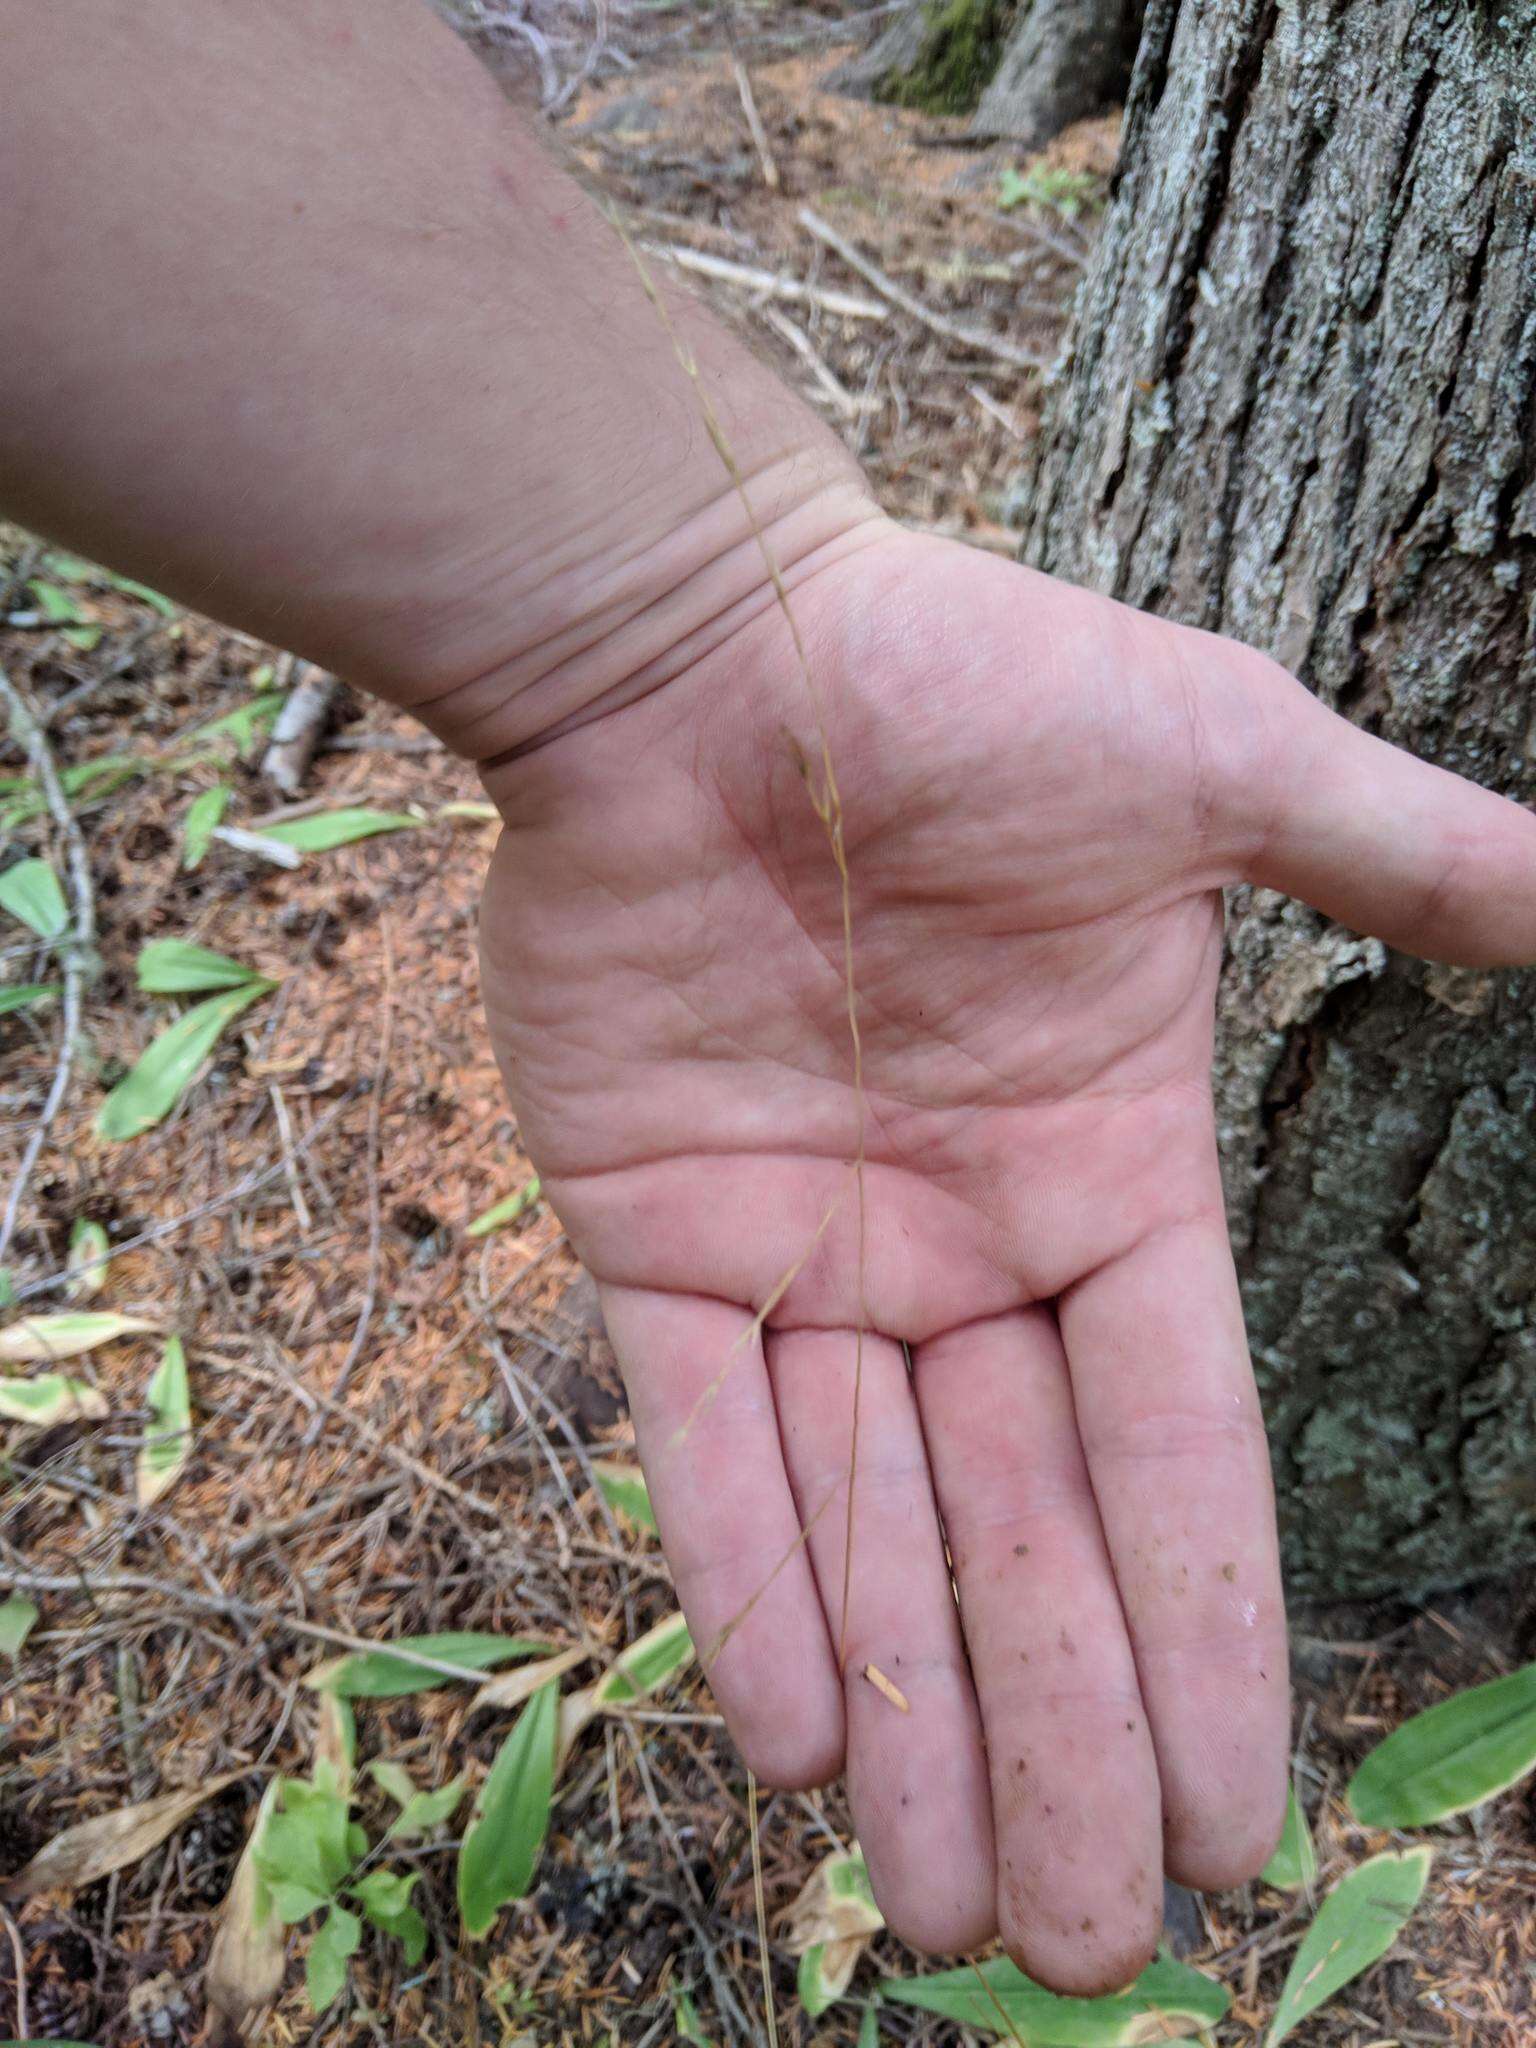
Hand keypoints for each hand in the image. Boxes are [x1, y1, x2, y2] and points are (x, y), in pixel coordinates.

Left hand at [478, 518, 1535, 1991]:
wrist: (708, 642)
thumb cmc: (968, 684)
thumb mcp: (1226, 766)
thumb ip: (1408, 857)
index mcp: (1104, 1173)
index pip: (1175, 1454)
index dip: (1200, 1638)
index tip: (1234, 1825)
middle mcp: (959, 1243)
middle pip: (1023, 1535)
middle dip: (1055, 1739)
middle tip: (1084, 1953)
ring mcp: (801, 1249)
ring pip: (868, 1524)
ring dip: (905, 1715)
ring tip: (941, 1922)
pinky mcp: (650, 1230)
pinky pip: (699, 1442)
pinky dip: (743, 1583)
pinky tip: (788, 1751)